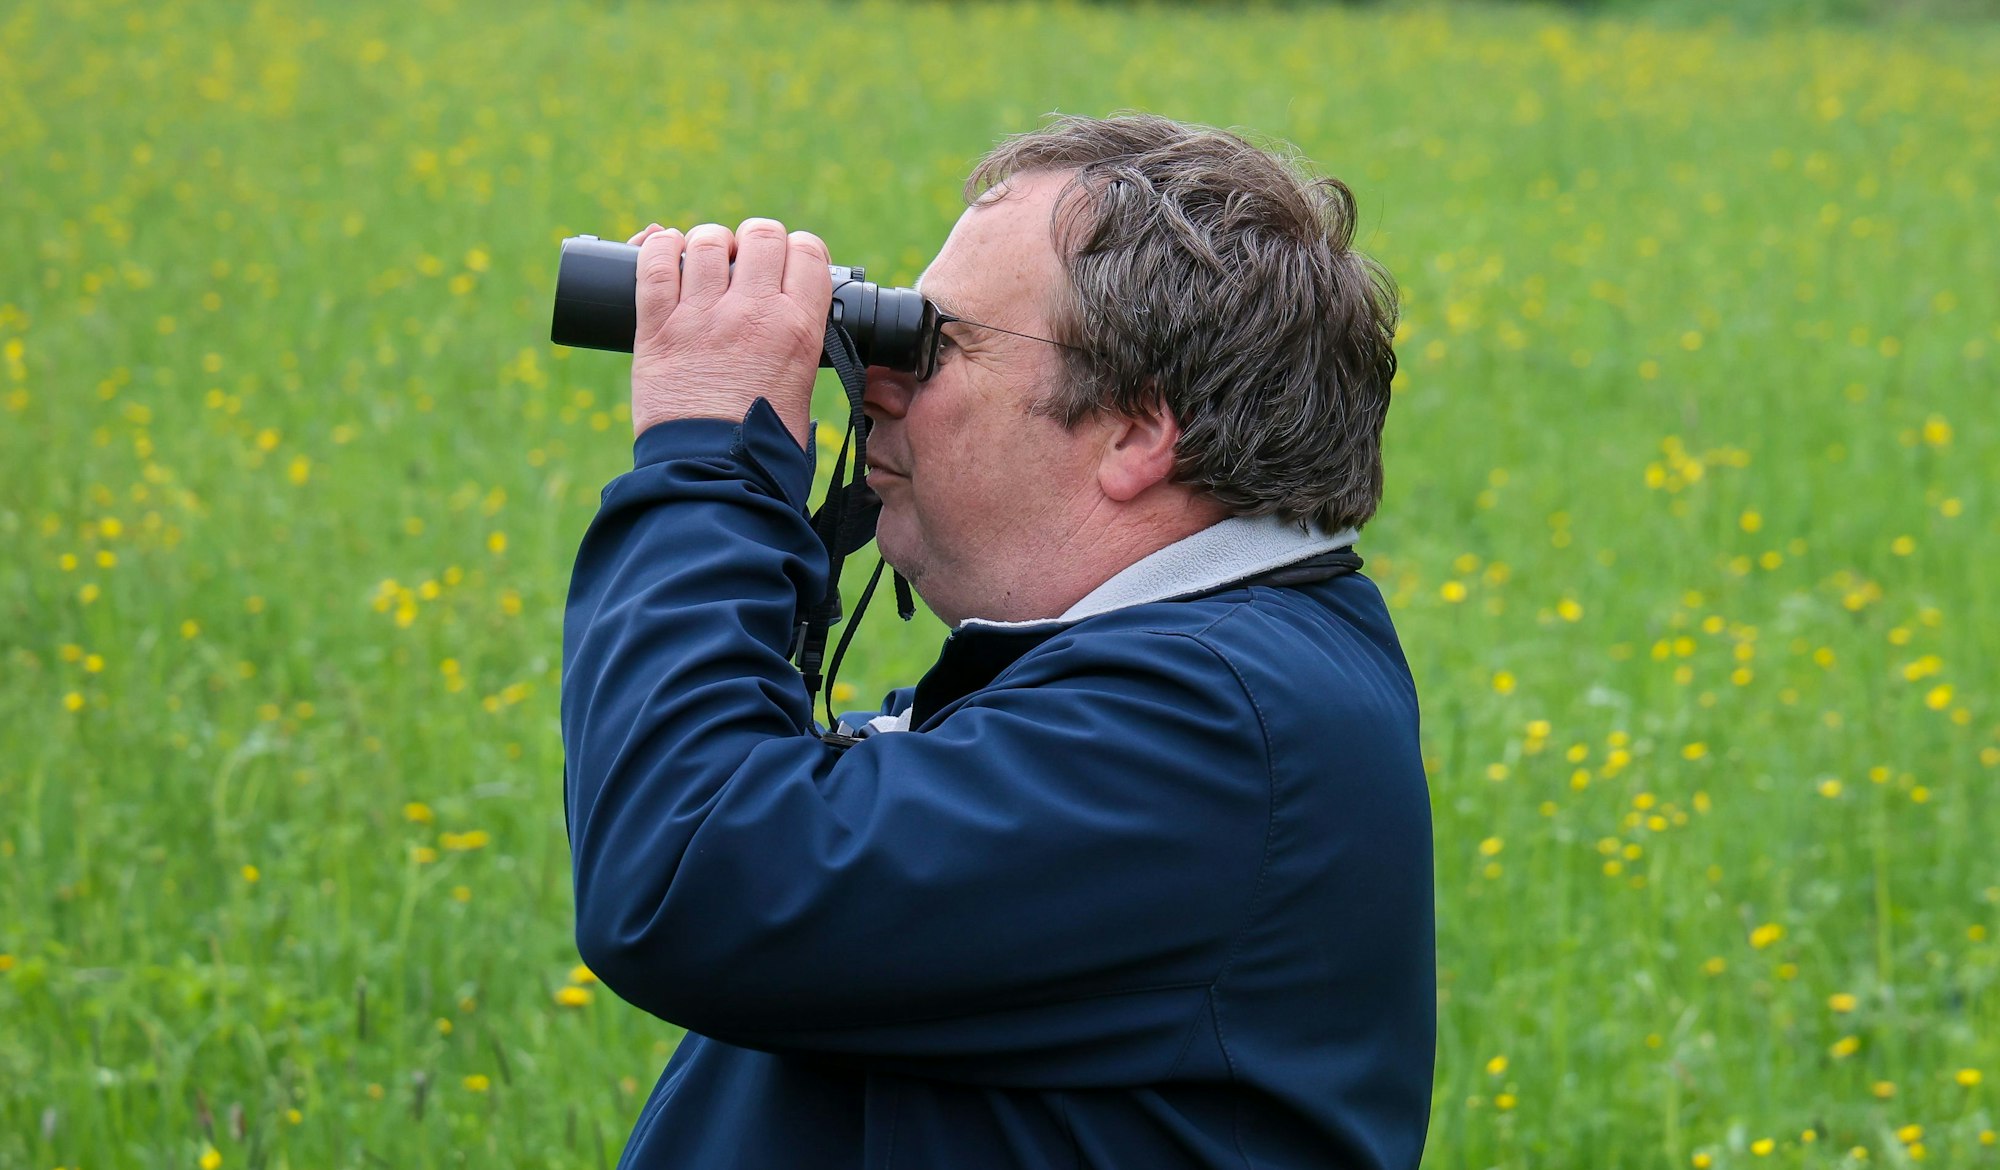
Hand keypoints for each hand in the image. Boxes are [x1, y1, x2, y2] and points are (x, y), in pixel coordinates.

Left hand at [627, 218, 831, 447]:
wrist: (712, 476)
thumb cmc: (762, 447)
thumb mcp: (803, 390)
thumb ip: (798, 350)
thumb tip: (791, 326)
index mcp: (798, 328)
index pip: (809, 252)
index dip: (798, 250)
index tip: (787, 264)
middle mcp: (753, 312)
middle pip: (761, 235)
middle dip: (755, 241)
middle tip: (746, 262)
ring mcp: (702, 317)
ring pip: (707, 242)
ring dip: (709, 244)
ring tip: (705, 261)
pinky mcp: (657, 328)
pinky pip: (652, 263)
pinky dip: (657, 247)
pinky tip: (664, 249)